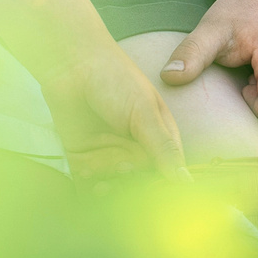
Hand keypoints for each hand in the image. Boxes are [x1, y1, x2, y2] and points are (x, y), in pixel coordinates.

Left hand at [41, 37, 187, 178]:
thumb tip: (186, 183)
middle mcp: (136, 150)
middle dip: (133, 182)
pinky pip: (88, 182)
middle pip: (141, 185)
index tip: (157, 193)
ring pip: (115, 186)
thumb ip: (163, 148)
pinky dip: (88, 181)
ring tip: (101, 169)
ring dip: (109, 183)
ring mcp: (109, 154)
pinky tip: (85, 170)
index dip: (163, 186)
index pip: (168, 174)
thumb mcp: (145, 112)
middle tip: (124, 166)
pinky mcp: (83, 156)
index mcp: (159, 139)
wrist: (70, 64)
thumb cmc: (115, 78)